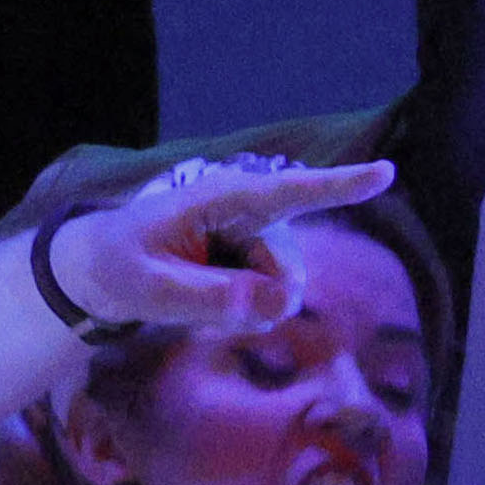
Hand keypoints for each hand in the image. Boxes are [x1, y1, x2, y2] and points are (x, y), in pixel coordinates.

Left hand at [37, 131, 404, 344]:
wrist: (99, 269)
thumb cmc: (117, 265)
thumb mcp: (146, 287)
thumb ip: (206, 297)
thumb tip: (276, 305)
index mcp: (223, 199)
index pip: (289, 192)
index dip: (339, 185)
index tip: (385, 172)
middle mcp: (253, 214)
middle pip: (287, 272)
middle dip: (254, 299)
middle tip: (194, 300)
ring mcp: (260, 240)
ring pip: (280, 292)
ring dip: (243, 308)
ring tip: (191, 296)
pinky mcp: (259, 264)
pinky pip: (267, 303)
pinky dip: (239, 312)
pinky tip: (205, 300)